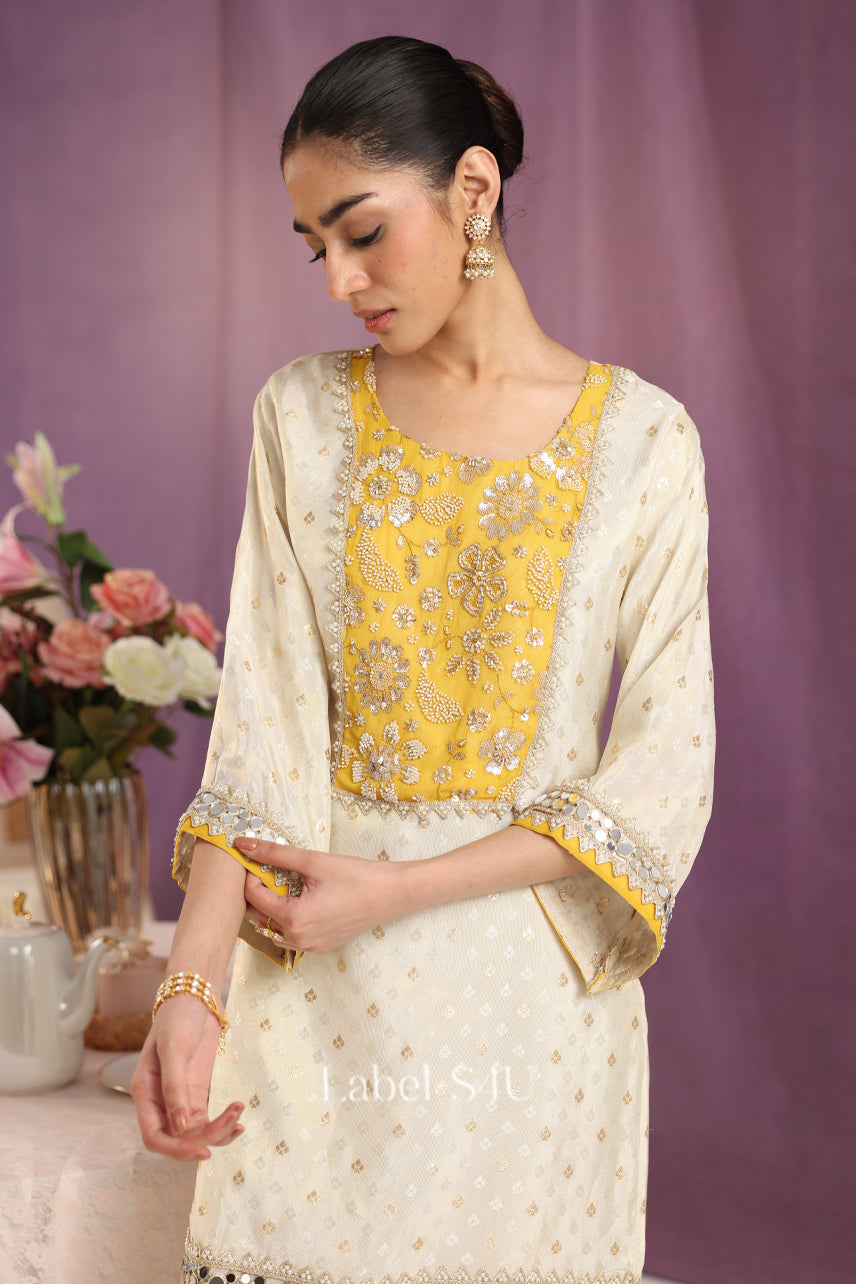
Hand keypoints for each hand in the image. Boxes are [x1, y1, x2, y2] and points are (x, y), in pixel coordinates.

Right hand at [130, 994, 243, 1160]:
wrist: (196, 996)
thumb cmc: (178, 1016)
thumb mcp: (174, 1047)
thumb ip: (175, 1087)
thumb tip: (181, 1127)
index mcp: (145, 1092)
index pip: (154, 1136)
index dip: (176, 1150)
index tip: (203, 1151)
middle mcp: (159, 1101)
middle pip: (177, 1138)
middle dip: (204, 1139)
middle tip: (232, 1126)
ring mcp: (179, 1098)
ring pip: (194, 1132)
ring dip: (217, 1131)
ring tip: (238, 1117)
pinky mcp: (196, 1093)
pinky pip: (205, 1120)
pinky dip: (221, 1124)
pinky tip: (237, 1121)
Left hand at [237, 837, 406, 953]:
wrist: (390, 894)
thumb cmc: (355, 876)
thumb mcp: (312, 861)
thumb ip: (275, 853)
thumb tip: (243, 844)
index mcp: (293, 919)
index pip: (253, 897)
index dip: (250, 875)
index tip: (258, 859)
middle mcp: (298, 939)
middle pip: (259, 915)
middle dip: (258, 892)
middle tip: (269, 870)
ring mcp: (309, 947)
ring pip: (273, 927)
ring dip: (271, 907)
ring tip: (284, 885)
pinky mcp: (320, 947)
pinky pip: (291, 936)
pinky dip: (287, 919)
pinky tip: (300, 901)